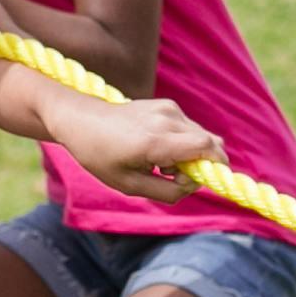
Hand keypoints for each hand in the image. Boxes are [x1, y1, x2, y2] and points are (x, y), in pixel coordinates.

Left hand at [66, 94, 219, 201]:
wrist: (80, 120)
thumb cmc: (100, 156)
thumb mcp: (130, 185)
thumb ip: (168, 192)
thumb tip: (193, 186)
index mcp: (156, 141)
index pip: (208, 148)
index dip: (215, 167)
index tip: (196, 180)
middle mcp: (167, 119)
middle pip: (210, 142)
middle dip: (201, 164)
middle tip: (172, 175)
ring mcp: (167, 108)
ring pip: (201, 135)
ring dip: (191, 154)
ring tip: (160, 162)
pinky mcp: (166, 104)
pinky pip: (189, 127)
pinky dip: (182, 143)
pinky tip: (157, 148)